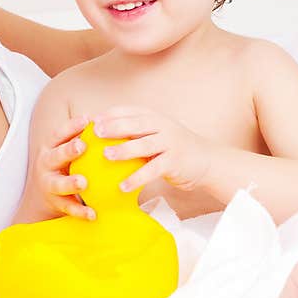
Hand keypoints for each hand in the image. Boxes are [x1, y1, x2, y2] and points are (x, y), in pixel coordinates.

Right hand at [34, 115, 94, 219]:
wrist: (46, 193)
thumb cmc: (66, 164)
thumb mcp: (69, 150)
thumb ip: (85, 139)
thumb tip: (114, 123)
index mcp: (51, 147)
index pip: (60, 134)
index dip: (71, 126)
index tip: (86, 120)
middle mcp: (47, 164)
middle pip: (56, 156)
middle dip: (67, 151)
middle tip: (81, 146)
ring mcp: (49, 184)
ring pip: (58, 184)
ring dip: (70, 183)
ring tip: (83, 183)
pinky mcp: (55, 202)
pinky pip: (68, 207)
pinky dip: (80, 211)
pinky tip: (93, 214)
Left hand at [93, 106, 213, 192]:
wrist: (206, 161)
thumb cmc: (172, 149)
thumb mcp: (155, 135)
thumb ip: (134, 132)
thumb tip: (101, 135)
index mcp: (154, 117)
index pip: (129, 111)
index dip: (110, 114)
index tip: (91, 120)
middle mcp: (163, 126)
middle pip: (136, 123)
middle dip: (115, 126)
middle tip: (95, 132)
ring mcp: (170, 143)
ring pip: (144, 144)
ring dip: (124, 150)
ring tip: (105, 156)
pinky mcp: (175, 161)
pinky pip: (153, 170)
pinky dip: (138, 178)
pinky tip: (123, 186)